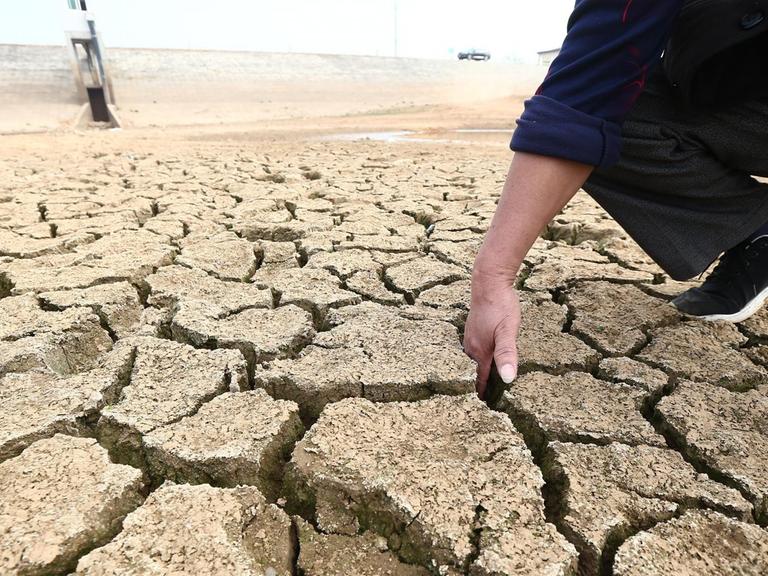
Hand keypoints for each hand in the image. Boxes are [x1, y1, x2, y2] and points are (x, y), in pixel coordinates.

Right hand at [463, 271, 520, 398]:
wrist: (488, 283)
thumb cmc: (501, 306)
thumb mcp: (509, 330)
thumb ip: (508, 354)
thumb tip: (508, 379)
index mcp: (480, 352)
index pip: (480, 380)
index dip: (483, 394)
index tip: (483, 410)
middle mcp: (471, 347)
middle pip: (474, 372)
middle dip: (477, 386)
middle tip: (482, 403)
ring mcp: (469, 338)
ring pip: (472, 361)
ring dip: (476, 372)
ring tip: (482, 385)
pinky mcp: (471, 330)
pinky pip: (473, 351)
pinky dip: (477, 360)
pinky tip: (483, 359)